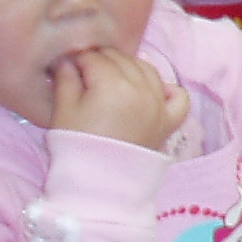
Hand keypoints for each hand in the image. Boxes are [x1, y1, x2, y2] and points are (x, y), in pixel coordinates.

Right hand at [50, 47, 188, 151]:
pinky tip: (153, 90)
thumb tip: (67, 61)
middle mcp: (141, 89)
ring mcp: (159, 104)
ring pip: (148, 70)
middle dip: (102, 61)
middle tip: (87, 73)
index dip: (78, 60)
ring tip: (114, 78)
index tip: (70, 67)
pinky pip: (178, 95)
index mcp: (112, 85)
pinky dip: (167, 89)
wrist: (98, 184)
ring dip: (131, 68)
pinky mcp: (170, 121)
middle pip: (121, 60)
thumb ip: (66, 80)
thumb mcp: (63, 110)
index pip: (95, 58)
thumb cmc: (76, 146)